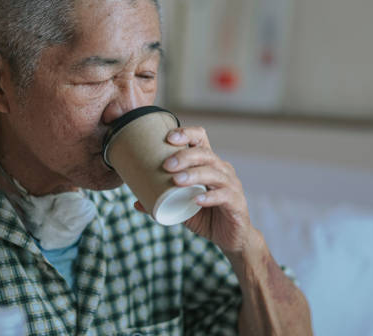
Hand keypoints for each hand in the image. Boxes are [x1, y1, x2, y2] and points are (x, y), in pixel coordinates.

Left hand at [134, 126, 252, 253]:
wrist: (231, 238)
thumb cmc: (206, 215)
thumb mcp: (181, 207)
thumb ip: (162, 202)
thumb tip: (136, 202)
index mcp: (208, 164)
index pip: (200, 139)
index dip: (186, 134)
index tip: (168, 138)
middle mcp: (222, 170)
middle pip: (205, 154)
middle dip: (185, 156)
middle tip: (166, 165)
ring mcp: (231, 185)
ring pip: (214, 173)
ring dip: (194, 174)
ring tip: (177, 180)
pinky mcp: (236, 203)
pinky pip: (224, 196)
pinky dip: (210, 196)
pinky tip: (197, 199)